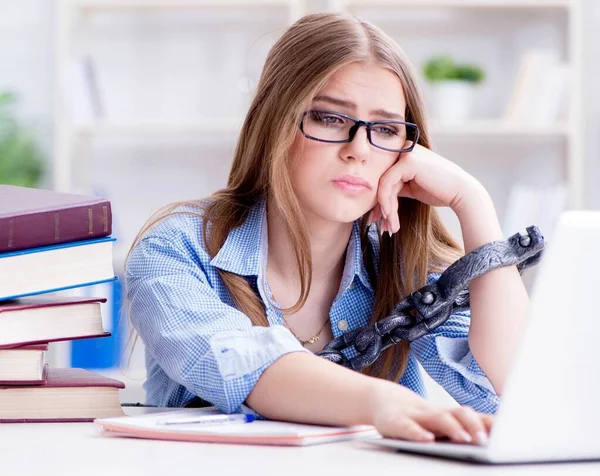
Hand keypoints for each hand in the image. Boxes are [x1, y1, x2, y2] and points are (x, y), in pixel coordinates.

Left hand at [368, 144, 483, 234]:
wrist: (462, 193)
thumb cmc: (440, 192)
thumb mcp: (412, 188)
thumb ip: (396, 187)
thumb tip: (376, 200)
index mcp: (406, 153)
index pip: (386, 176)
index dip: (380, 199)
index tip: (378, 218)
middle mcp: (405, 149)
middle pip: (383, 180)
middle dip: (380, 205)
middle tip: (380, 225)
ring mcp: (406, 153)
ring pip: (384, 183)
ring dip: (385, 208)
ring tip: (389, 226)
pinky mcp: (407, 161)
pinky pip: (387, 182)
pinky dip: (385, 200)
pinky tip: (389, 214)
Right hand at [369, 379, 492, 444]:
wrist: (379, 399)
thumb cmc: (414, 415)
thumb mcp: (437, 420)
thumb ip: (462, 425)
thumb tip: (496, 433)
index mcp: (446, 413)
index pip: (473, 416)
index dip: (489, 423)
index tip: (508, 432)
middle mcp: (434, 412)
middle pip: (457, 413)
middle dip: (474, 425)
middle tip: (486, 440)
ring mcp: (414, 415)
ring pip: (436, 418)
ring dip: (452, 428)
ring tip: (465, 439)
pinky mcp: (394, 422)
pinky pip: (407, 427)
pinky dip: (417, 433)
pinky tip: (426, 439)